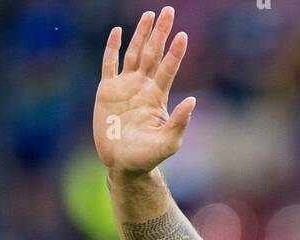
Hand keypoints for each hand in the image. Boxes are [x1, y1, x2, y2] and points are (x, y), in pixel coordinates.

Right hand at [93, 8, 194, 172]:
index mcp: (156, 97)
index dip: (175, 52)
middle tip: (169, 11)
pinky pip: (109, 63)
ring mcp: (125, 86)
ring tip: (150, 15)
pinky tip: (118, 32)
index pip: (168, 68)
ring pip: (133, 53)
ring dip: (141, 34)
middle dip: (160, 33)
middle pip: (152, 54)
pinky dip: (112, 47)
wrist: (122, 165)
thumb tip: (193, 101)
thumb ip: (179, 122)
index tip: (182, 35)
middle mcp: (142, 87)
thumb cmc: (147, 157)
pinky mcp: (107, 90)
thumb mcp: (167, 143)